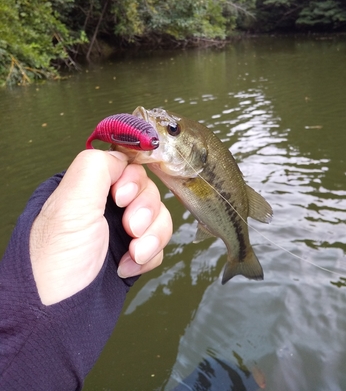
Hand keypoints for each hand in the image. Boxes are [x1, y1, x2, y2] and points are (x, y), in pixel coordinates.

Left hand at [30, 150, 171, 305]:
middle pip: (145, 190)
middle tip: (129, 228)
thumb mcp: (70, 204)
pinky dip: (149, 255)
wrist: (57, 322)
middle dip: (143, 210)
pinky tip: (128, 268)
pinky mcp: (131, 254)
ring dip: (151, 235)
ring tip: (133, 253)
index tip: (122, 196)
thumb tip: (122, 155)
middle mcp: (102, 206)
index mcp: (84, 188)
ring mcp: (118, 232)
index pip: (124, 165)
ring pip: (157, 217)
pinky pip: (158, 243)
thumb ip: (96, 167)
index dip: (131, 178)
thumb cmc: (55, 264)